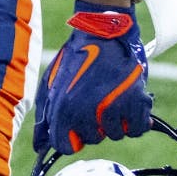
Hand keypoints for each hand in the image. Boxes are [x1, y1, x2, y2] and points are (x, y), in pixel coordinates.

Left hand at [33, 0, 152, 154]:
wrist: (104, 30)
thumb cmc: (76, 55)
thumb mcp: (51, 82)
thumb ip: (45, 115)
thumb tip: (39, 145)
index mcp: (64, 108)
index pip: (64, 145)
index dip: (69, 137)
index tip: (74, 127)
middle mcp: (88, 111)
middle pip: (92, 139)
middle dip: (93, 124)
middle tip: (95, 101)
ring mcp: (114, 107)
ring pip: (115, 134)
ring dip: (114, 120)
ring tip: (111, 96)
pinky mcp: (137, 101)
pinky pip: (137, 128)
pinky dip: (134, 120)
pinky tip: (127, 103)